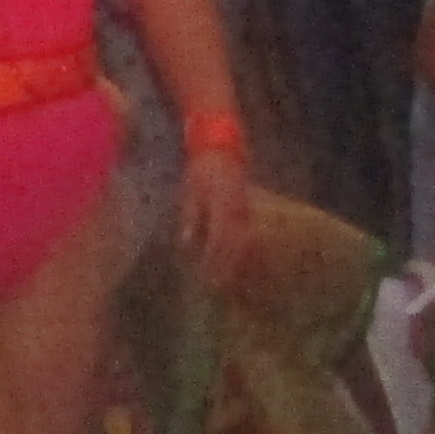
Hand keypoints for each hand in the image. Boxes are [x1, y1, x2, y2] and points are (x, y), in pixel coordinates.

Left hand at [178, 141, 255, 283]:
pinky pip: (247, 233)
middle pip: (235, 245)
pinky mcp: (247, 209)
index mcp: (222, 206)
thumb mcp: (191, 190)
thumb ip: (191, 216)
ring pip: (245, 242)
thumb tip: (187, 243)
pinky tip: (237, 260)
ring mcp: (245, 210)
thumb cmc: (203, 169)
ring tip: (229, 278)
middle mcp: (237, 211)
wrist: (222, 149)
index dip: (214, 260)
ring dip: (237, 261)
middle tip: (218, 285)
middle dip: (227, 266)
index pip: (220, 240)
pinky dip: (242, 249)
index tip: (207, 276)